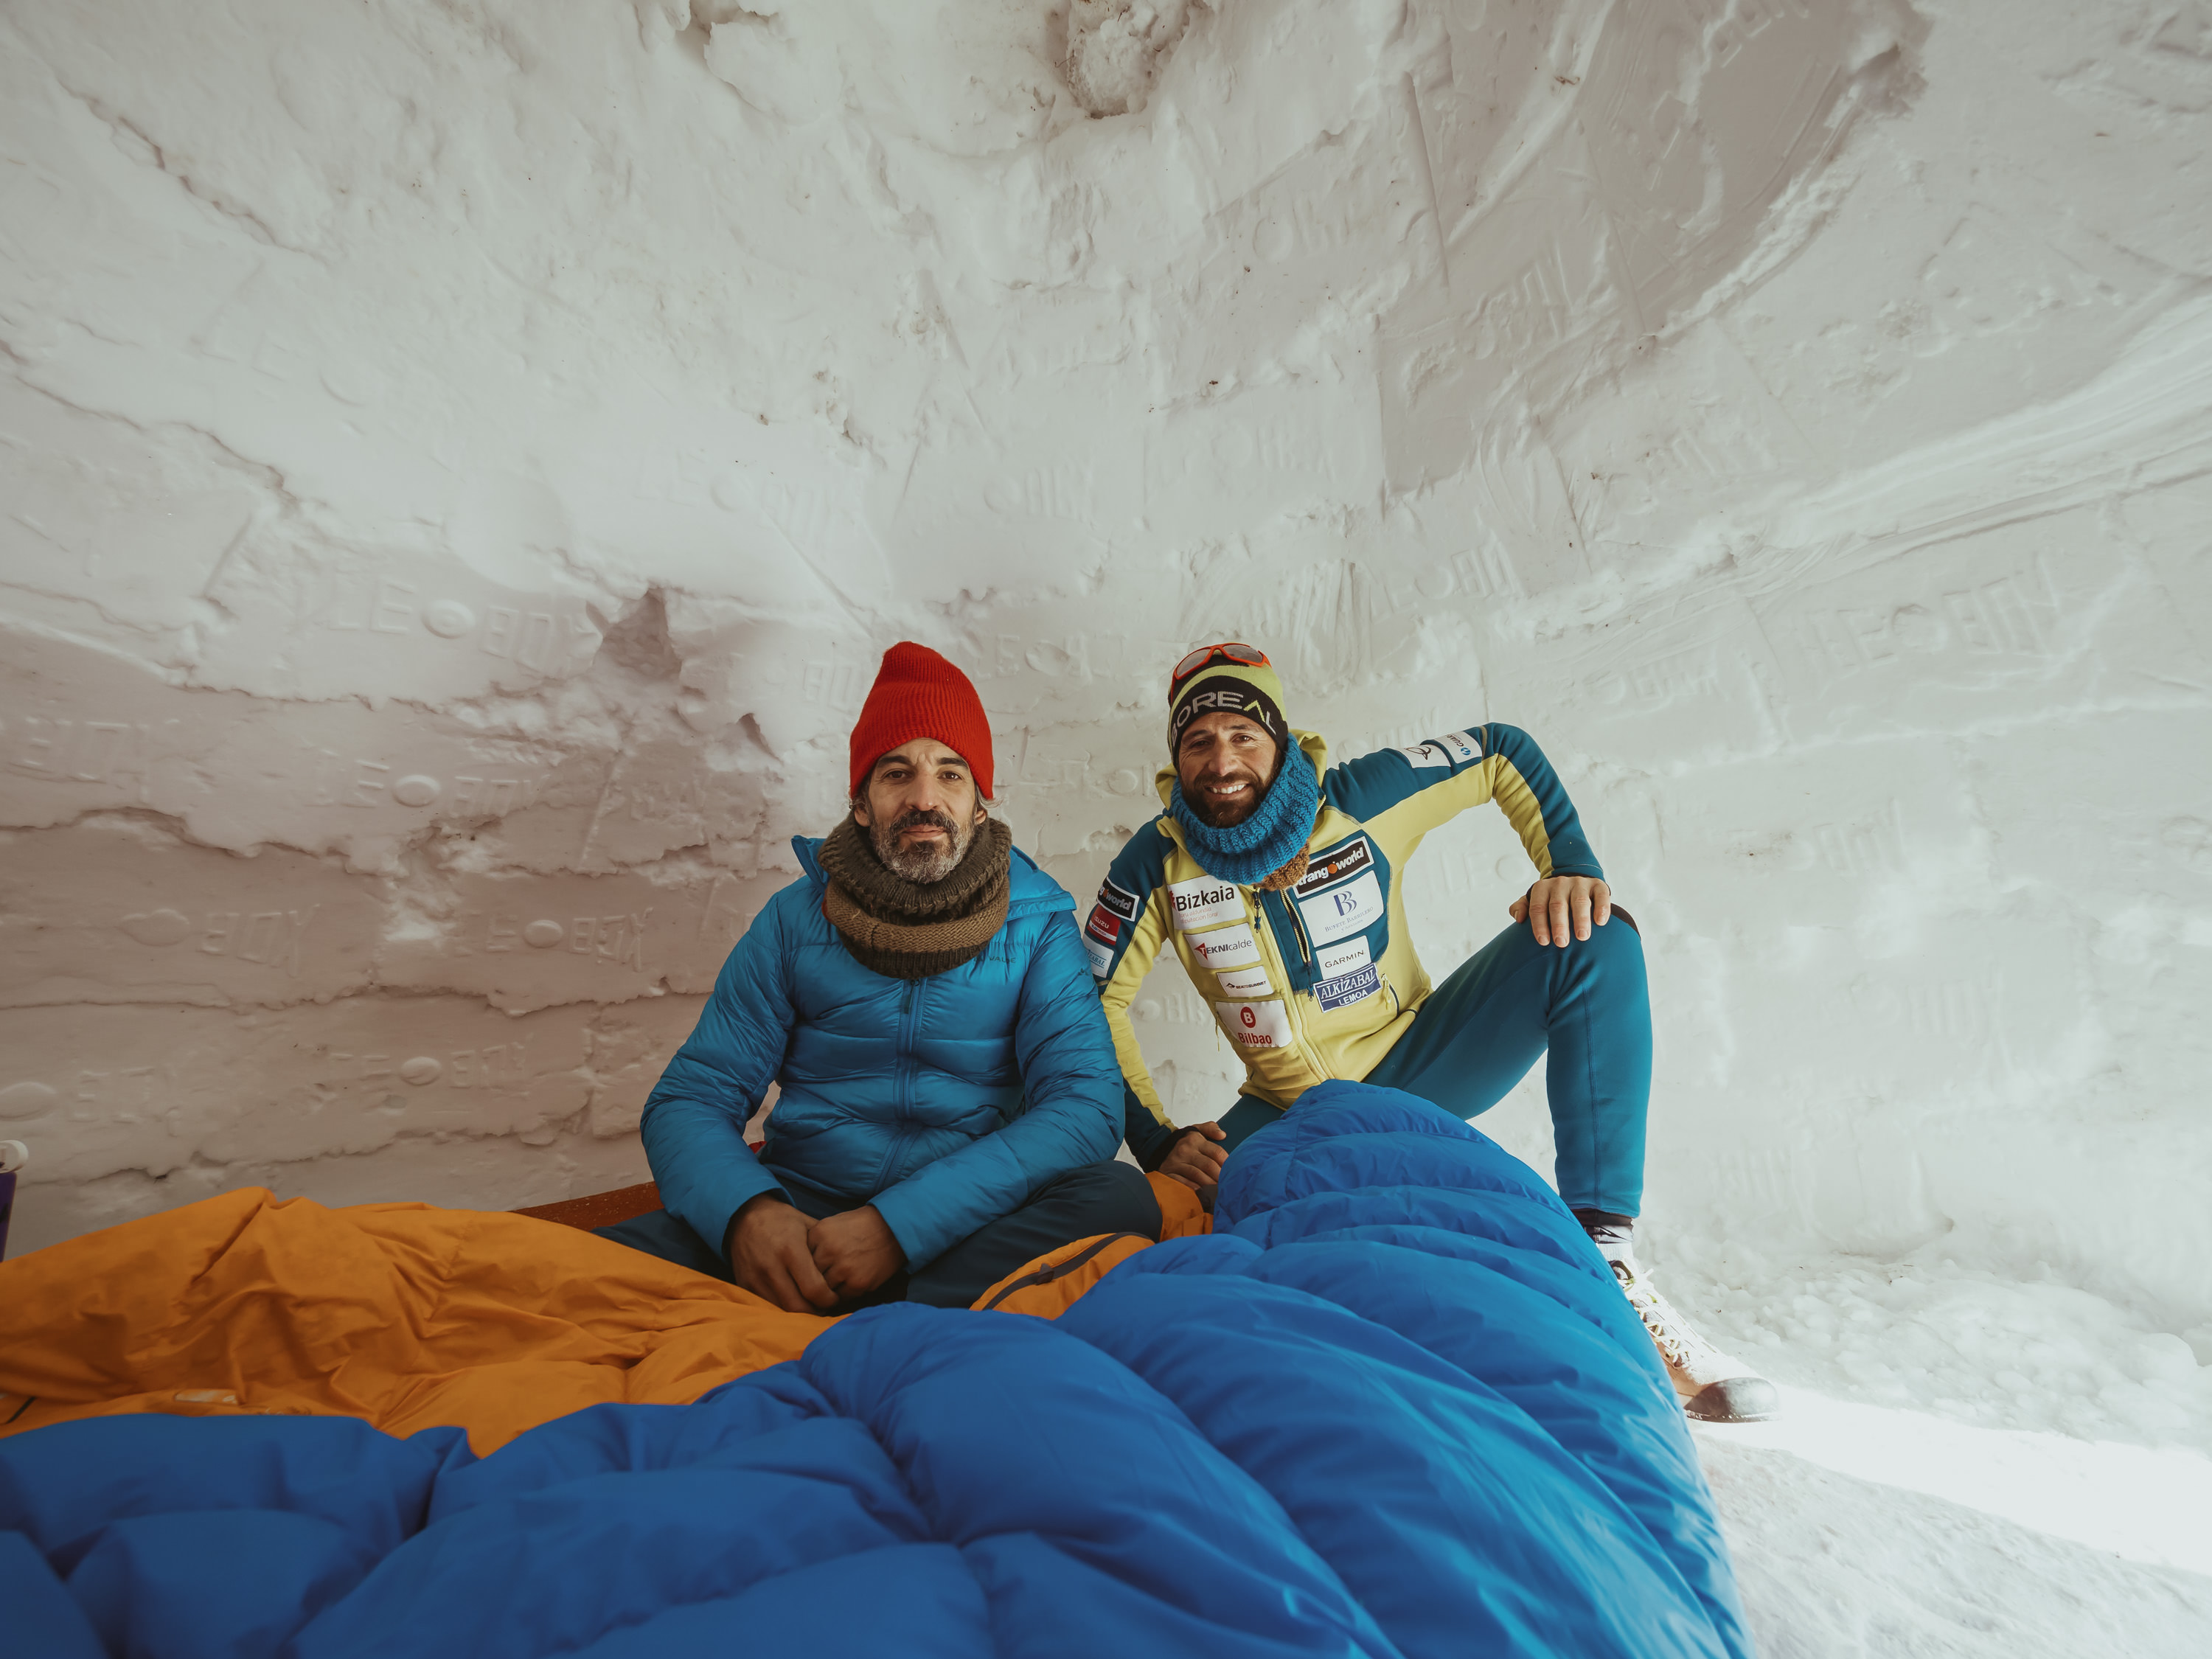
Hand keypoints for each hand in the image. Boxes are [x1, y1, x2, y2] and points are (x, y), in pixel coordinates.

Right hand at [726, 1193, 838, 1312]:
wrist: (744, 1216)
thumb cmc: (782, 1220)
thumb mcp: (806, 1225)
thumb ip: (823, 1248)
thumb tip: (843, 1268)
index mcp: (791, 1250)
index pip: (814, 1289)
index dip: (828, 1299)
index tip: (835, 1298)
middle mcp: (771, 1266)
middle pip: (798, 1306)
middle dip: (815, 1311)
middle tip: (824, 1307)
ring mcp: (756, 1277)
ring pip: (782, 1310)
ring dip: (799, 1313)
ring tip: (810, 1305)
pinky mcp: (745, 1284)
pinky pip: (767, 1306)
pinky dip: (782, 1307)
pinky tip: (792, 1300)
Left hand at [808, 1206, 905, 1299]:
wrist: (892, 1229)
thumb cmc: (859, 1226)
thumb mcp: (831, 1224)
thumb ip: (813, 1242)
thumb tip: (797, 1265)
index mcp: (820, 1233)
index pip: (799, 1258)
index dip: (802, 1265)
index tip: (806, 1267)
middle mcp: (830, 1251)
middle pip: (808, 1276)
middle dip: (812, 1279)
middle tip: (817, 1280)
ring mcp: (844, 1269)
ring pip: (823, 1290)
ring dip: (826, 1290)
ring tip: (832, 1284)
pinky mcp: (858, 1284)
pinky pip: (840, 1297)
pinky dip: (841, 1295)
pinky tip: (846, 1285)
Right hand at [1159, 1122, 1228, 1192]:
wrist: (1157, 1145)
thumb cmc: (1183, 1142)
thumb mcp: (1196, 1130)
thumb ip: (1210, 1128)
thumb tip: (1223, 1135)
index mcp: (1195, 1140)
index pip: (1216, 1152)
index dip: (1227, 1163)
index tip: (1232, 1170)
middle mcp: (1186, 1150)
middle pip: (1209, 1165)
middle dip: (1220, 1176)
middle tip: (1227, 1184)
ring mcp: (1176, 1162)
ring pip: (1197, 1175)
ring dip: (1209, 1184)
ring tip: (1217, 1190)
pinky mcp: (1168, 1173)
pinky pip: (1182, 1183)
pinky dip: (1193, 1188)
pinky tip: (1201, 1192)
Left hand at [1510, 875, 1611, 947]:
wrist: (1574, 880)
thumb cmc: (1552, 898)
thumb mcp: (1534, 899)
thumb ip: (1522, 907)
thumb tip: (1519, 918)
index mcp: (1542, 888)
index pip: (1537, 907)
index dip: (1539, 924)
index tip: (1543, 941)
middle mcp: (1560, 884)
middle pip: (1557, 905)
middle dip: (1559, 925)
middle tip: (1561, 943)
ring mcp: (1579, 883)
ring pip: (1579, 901)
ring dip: (1581, 919)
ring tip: (1582, 936)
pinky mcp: (1598, 885)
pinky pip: (1601, 895)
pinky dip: (1601, 908)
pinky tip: (1600, 922)